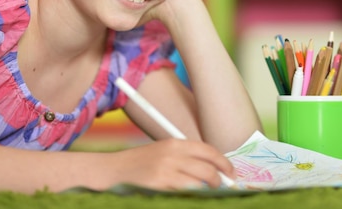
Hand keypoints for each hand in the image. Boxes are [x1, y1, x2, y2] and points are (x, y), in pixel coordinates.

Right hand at [102, 138, 234, 189]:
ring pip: (198, 185)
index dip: (224, 163)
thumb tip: (214, 171)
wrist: (110, 172)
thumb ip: (186, 158)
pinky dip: (191, 197)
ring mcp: (164, 172)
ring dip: (204, 192)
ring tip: (204, 194)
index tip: (231, 173)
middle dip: (218, 182)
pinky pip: (184, 194)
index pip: (209, 151)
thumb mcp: (163, 153)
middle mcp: (172, 155)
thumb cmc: (139, 165)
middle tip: (221, 188)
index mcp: (175, 143)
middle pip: (207, 169)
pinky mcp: (158, 187)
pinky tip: (188, 197)